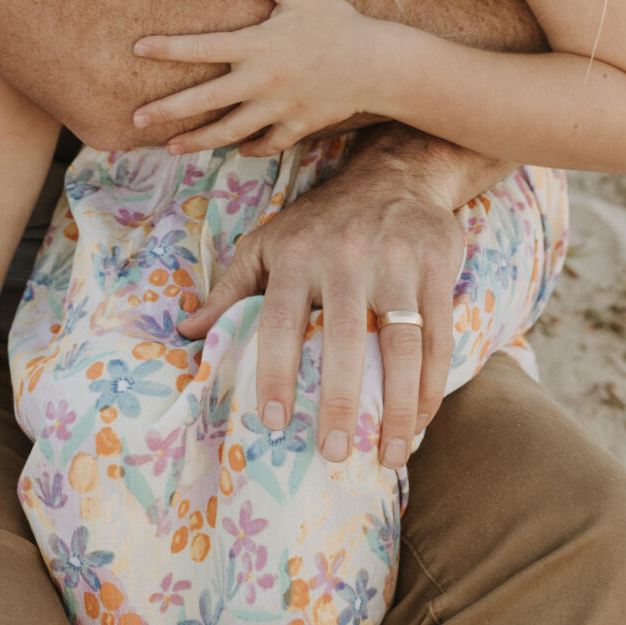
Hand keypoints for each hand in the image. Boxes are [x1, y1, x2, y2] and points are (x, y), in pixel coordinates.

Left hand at [133, 0, 403, 153]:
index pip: (201, 47)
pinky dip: (248, 147)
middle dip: (166, 111)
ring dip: (196, 141)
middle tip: (136, 118)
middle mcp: (261, 80)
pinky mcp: (296, 126)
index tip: (137, 47)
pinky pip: (265, 143)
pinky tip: (235, 148)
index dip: (167, 47)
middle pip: (204, 101)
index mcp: (257, 44)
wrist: (377, 63)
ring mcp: (278, 108)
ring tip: (170, 147)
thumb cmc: (336, 21)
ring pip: (228, 131)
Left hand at [175, 130, 493, 471]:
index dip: (275, 371)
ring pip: (400, 342)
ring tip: (391, 454)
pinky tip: (423, 418)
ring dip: (399, 405)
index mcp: (298, 255)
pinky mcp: (436, 265)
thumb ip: (232, 290)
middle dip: (341, 401)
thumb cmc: (322, 221)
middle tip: (334, 452)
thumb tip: (187, 331)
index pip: (281, 321)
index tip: (272, 420)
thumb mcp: (269, 243)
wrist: (395, 170)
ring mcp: (396, 260)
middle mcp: (347, 256)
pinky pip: (438, 333)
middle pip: (344, 338)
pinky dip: (432, 382)